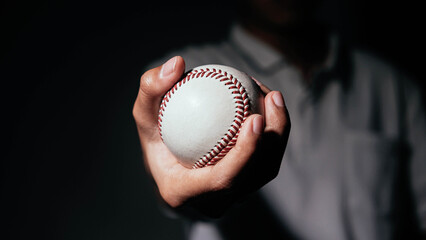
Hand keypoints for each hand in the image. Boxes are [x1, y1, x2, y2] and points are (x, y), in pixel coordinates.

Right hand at [133, 56, 289, 217]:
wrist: (167, 171)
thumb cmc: (154, 141)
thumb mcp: (144, 114)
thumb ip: (151, 89)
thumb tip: (177, 63)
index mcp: (183, 192)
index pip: (222, 179)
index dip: (245, 153)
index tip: (255, 117)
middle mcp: (212, 203)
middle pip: (255, 175)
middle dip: (274, 137)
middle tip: (273, 97)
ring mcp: (232, 198)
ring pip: (266, 170)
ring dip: (279, 134)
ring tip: (274, 97)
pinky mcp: (244, 188)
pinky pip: (265, 163)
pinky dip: (273, 135)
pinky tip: (267, 106)